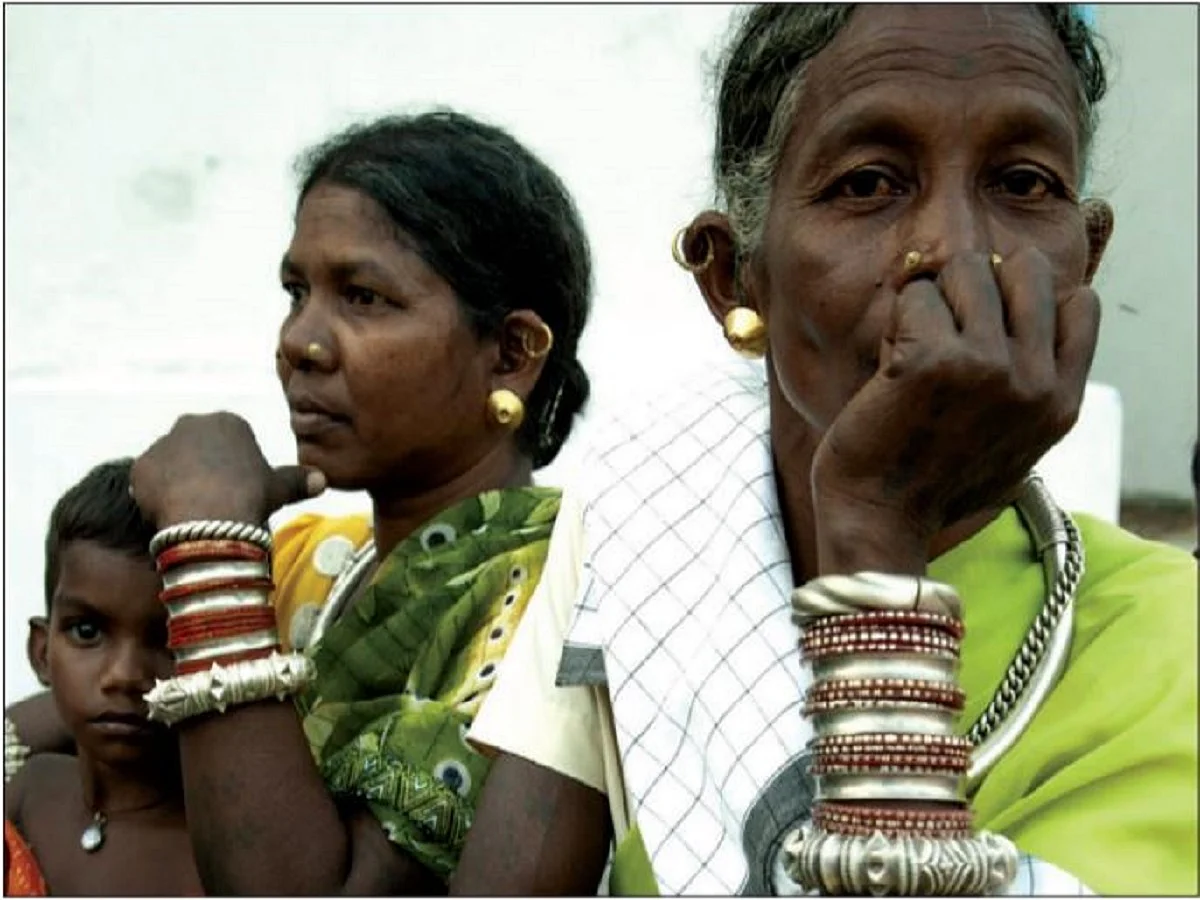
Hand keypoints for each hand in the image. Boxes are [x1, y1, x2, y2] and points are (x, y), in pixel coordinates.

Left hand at [131, 412, 325, 528]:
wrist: (212, 520)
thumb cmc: (250, 498)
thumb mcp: (279, 488)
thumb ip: (298, 480)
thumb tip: (323, 480)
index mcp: (228, 422)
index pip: (230, 442)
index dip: (234, 468)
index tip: (238, 491)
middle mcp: (192, 423)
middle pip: (197, 449)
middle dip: (202, 469)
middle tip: (213, 501)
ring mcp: (163, 443)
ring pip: (171, 464)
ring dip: (178, 482)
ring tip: (192, 511)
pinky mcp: (141, 465)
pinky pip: (148, 480)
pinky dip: (156, 495)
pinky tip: (172, 514)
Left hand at [810, 248, 1099, 571]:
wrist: (879, 521)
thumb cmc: (932, 486)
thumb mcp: (1014, 446)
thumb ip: (1032, 390)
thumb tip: (1033, 322)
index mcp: (1060, 403)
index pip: (1079, 303)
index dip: (1029, 298)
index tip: (988, 322)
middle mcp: (1034, 381)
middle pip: (1023, 269)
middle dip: (976, 284)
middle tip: (940, 326)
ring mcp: (986, 366)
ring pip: (964, 270)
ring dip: (929, 299)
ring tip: (911, 348)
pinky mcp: (932, 359)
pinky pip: (913, 295)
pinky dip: (893, 323)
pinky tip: (887, 368)